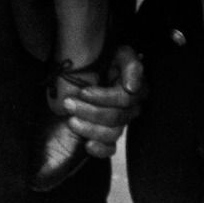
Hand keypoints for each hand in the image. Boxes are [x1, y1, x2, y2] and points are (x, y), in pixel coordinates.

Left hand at [60, 45, 146, 159]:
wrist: (91, 66)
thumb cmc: (108, 58)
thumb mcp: (122, 53)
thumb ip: (131, 66)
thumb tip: (132, 87)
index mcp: (135, 90)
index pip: (124, 99)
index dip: (103, 97)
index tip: (83, 91)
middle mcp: (130, 109)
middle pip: (116, 118)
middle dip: (90, 111)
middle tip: (68, 104)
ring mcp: (119, 123)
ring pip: (112, 134)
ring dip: (90, 129)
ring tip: (71, 120)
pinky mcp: (108, 134)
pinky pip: (110, 148)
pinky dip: (100, 149)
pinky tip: (87, 145)